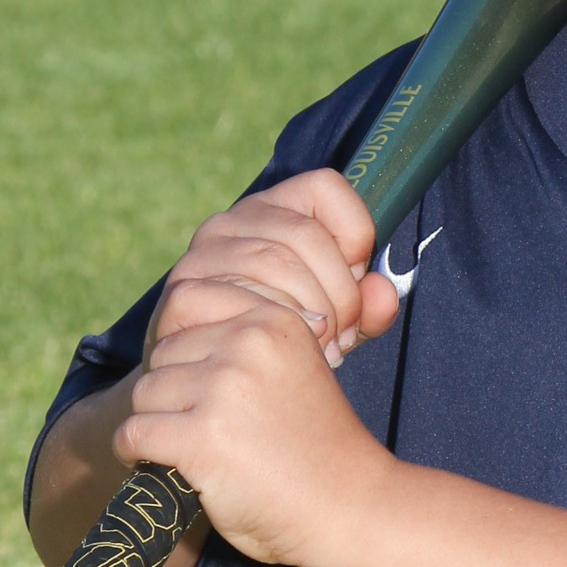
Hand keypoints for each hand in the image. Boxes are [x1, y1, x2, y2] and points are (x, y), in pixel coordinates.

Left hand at [114, 291, 385, 566]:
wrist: (349, 507)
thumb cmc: (318, 446)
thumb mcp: (294, 368)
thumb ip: (248, 344)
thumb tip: (176, 328)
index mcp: (273, 320)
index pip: (188, 307)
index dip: (189, 356)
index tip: (207, 389)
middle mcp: (248, 344)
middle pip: (163, 354)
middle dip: (174, 392)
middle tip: (206, 429)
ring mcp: (223, 389)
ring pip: (145, 394)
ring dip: (159, 424)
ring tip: (195, 450)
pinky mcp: (202, 437)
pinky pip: (134, 434)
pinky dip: (137, 454)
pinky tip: (167, 465)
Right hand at [144, 169, 400, 371]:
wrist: (206, 380)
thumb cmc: (276, 339)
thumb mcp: (333, 320)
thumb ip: (365, 307)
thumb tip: (383, 294)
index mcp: (272, 211)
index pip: (325, 186)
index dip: (356, 231)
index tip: (357, 276)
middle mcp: (230, 222)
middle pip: (306, 235)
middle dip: (340, 293)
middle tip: (344, 336)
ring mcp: (200, 257)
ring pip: (275, 263)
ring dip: (311, 315)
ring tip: (322, 350)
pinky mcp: (183, 296)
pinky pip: (239, 300)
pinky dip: (271, 329)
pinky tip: (280, 353)